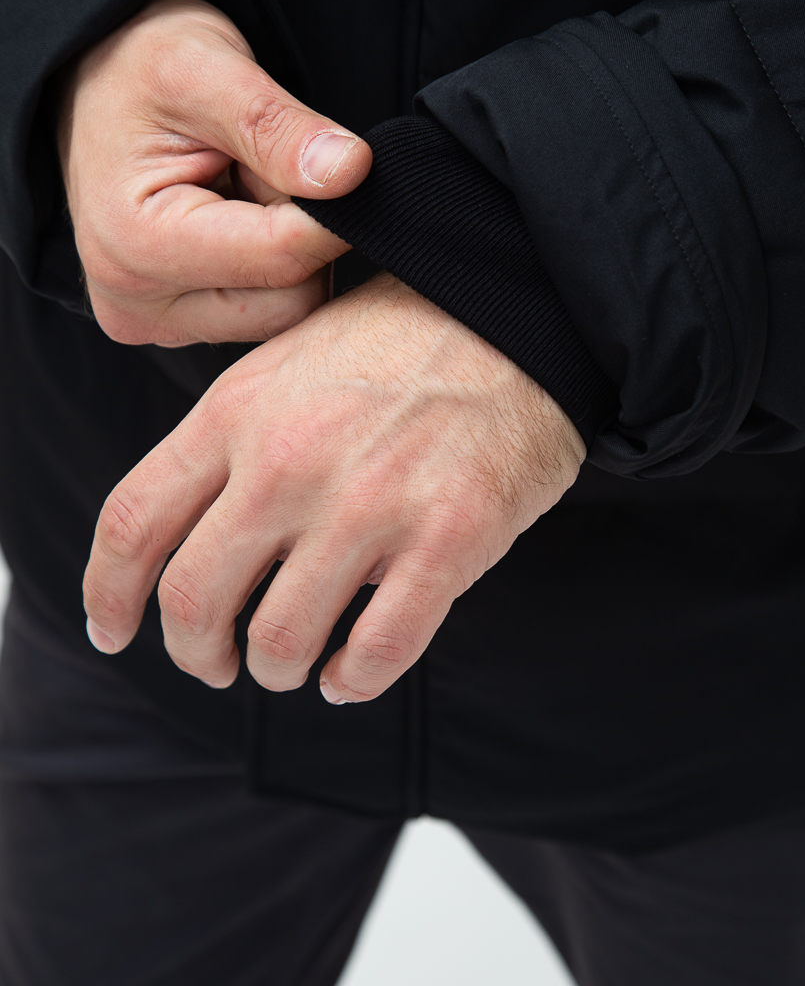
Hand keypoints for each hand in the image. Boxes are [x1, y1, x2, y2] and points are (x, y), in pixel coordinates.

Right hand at [57, 0, 370, 345]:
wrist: (101, 84)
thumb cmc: (142, 67)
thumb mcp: (206, 69)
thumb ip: (277, 126)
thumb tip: (350, 173)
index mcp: (134, 243)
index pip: (280, 258)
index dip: (335, 214)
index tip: (352, 168)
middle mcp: (136, 303)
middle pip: (289, 301)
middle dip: (303, 234)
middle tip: (268, 169)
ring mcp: (156, 322)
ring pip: (285, 311)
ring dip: (290, 250)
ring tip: (246, 189)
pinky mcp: (179, 326)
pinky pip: (267, 312)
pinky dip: (274, 268)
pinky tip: (241, 219)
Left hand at [82, 275, 584, 700]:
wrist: (511, 311)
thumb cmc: (397, 337)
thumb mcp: (284, 362)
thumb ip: (231, 442)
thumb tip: (203, 535)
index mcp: (237, 412)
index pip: (133, 523)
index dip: (107, 594)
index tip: (111, 630)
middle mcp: (289, 461)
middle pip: (193, 599)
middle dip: (194, 653)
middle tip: (215, 663)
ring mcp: (368, 503)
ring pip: (281, 639)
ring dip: (277, 669)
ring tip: (293, 665)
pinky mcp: (447, 537)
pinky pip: (377, 650)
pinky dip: (353, 681)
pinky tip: (350, 675)